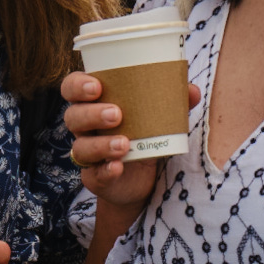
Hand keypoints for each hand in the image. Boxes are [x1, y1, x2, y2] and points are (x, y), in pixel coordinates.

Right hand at [63, 69, 199, 209]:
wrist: (143, 178)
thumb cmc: (145, 135)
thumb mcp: (160, 116)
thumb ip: (175, 101)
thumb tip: (191, 90)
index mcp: (94, 104)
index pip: (72, 89)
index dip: (77, 86)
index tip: (96, 86)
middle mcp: (86, 128)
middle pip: (73, 116)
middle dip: (91, 114)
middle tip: (117, 114)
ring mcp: (88, 154)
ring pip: (81, 147)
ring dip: (100, 144)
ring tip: (124, 144)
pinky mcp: (95, 177)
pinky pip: (94, 174)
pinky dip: (105, 170)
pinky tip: (117, 167)